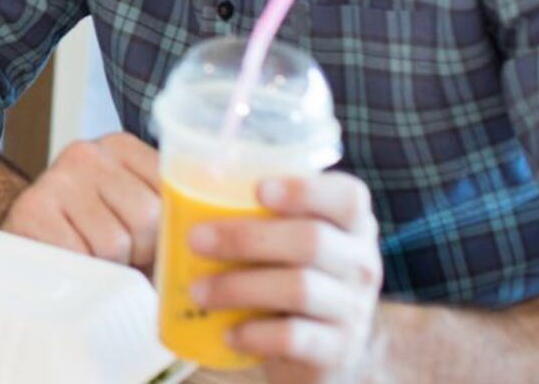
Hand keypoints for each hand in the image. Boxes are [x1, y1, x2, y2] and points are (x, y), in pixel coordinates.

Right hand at [0, 131, 162, 269]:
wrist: (23, 234)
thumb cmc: (87, 229)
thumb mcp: (128, 207)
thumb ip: (166, 211)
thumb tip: (208, 238)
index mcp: (121, 147)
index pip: (172, 191)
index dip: (168, 230)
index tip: (152, 243)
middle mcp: (88, 153)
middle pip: (147, 218)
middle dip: (141, 252)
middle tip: (122, 257)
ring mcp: (57, 179)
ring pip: (115, 243)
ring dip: (110, 265)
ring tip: (94, 258)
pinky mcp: (33, 210)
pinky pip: (81, 256)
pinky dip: (82, 272)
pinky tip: (72, 262)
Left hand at [195, 173, 384, 382]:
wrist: (330, 349)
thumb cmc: (291, 275)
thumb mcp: (290, 241)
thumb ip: (258, 214)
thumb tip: (178, 193)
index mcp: (351, 224)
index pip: (347, 197)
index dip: (304, 190)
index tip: (257, 188)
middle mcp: (361, 263)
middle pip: (310, 240)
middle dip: (246, 238)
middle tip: (195, 240)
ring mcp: (353, 309)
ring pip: (299, 288)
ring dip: (238, 287)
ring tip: (197, 291)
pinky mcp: (337, 350)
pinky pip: (295, 338)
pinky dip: (255, 334)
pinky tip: (227, 333)